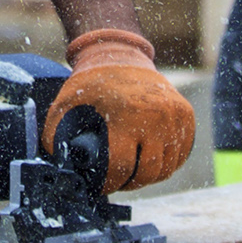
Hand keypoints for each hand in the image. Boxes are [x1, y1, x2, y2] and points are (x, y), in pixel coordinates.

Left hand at [43, 28, 195, 191]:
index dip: (110, 183)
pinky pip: (181, 154)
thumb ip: (56, 135)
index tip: (101, 186)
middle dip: (130, 183)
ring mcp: (174, 116)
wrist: (121, 56)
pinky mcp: (186, 115)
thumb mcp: (66, 105)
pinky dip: (167, 163)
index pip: (122, 167)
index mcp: (125, 116)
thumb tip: (58, 164)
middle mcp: (155, 117)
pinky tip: (150, 161)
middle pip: (148, 172)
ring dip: (149, 176)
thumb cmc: (92, 85)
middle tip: (118, 181)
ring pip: (167, 167)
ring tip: (133, 172)